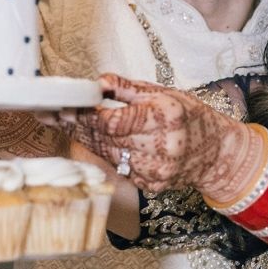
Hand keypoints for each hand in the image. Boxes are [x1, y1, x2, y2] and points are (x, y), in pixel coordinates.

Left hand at [71, 75, 253, 195]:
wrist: (217, 152)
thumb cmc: (190, 117)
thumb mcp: (163, 92)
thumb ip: (127, 89)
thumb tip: (97, 82)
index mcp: (164, 118)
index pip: (113, 122)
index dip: (85, 116)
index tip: (64, 107)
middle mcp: (161, 147)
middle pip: (106, 139)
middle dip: (76, 126)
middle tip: (50, 114)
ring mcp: (156, 171)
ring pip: (109, 155)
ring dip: (86, 140)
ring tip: (63, 124)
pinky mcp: (152, 185)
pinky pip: (120, 167)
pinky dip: (106, 153)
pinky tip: (90, 140)